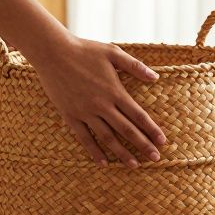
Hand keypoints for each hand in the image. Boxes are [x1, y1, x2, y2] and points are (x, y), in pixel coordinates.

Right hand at [24, 31, 166, 166]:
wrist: (53, 53)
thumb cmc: (84, 50)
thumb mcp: (112, 53)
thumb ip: (134, 66)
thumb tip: (155, 77)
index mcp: (114, 91)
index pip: (138, 115)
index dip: (151, 130)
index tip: (162, 142)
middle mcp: (102, 105)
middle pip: (126, 130)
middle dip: (143, 145)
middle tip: (155, 159)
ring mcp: (85, 112)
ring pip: (107, 138)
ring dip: (121, 153)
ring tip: (134, 165)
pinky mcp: (70, 115)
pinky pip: (84, 138)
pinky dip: (94, 151)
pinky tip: (103, 162)